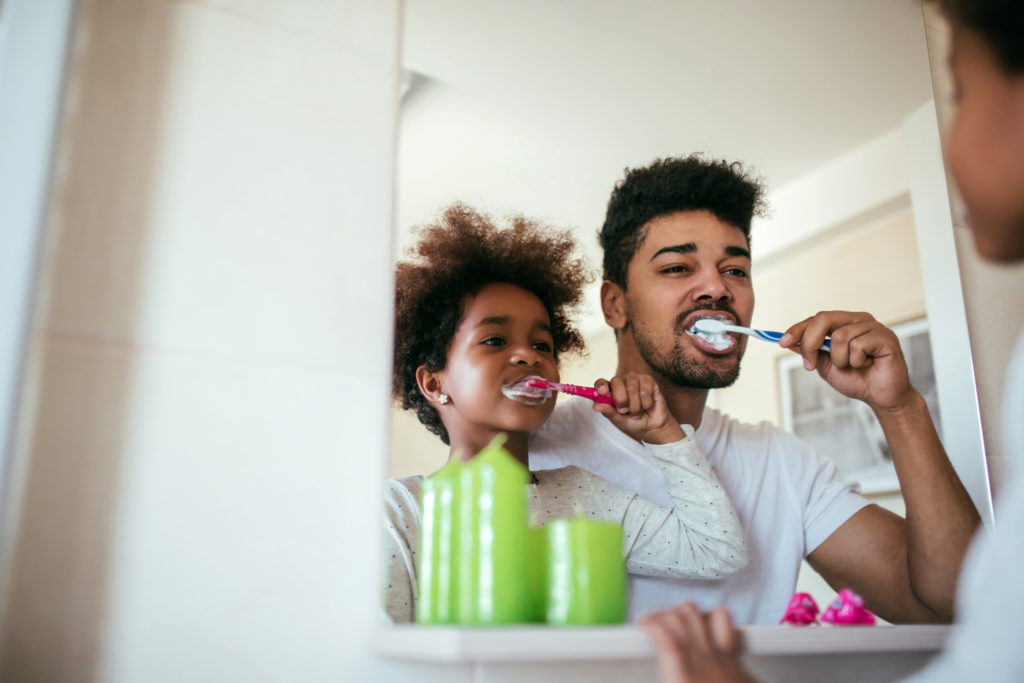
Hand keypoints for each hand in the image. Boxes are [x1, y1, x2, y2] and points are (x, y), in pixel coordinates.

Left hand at [592, 372, 684, 443]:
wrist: (652, 426)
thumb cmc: (633, 421)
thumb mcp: (619, 420)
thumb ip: (608, 412)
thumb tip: (595, 406)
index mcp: (610, 390)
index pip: (601, 382)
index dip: (601, 385)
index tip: (603, 392)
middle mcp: (621, 381)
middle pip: (616, 382)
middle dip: (621, 400)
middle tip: (625, 411)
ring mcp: (635, 379)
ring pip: (632, 389)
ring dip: (635, 406)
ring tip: (638, 412)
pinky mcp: (649, 380)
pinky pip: (645, 391)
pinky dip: (646, 404)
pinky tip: (647, 406)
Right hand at [640, 602, 754, 682]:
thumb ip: (669, 676)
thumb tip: (657, 676)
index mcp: (682, 676)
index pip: (664, 633)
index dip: (650, 622)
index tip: (643, 622)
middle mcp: (705, 663)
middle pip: (686, 617)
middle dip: (669, 613)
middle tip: (659, 621)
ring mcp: (727, 662)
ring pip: (711, 617)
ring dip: (695, 614)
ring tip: (684, 618)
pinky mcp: (743, 668)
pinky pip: (731, 634)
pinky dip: (718, 625)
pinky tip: (713, 631)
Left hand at [779, 311, 914, 412]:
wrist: (881, 397)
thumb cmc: (857, 379)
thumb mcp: (826, 366)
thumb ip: (811, 351)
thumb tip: (790, 341)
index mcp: (844, 323)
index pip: (816, 319)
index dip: (797, 329)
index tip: (782, 342)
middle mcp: (858, 320)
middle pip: (824, 318)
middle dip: (811, 342)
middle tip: (810, 364)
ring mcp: (873, 326)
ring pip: (840, 336)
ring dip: (840, 359)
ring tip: (853, 366)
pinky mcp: (886, 336)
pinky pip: (858, 345)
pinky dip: (857, 361)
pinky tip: (867, 364)